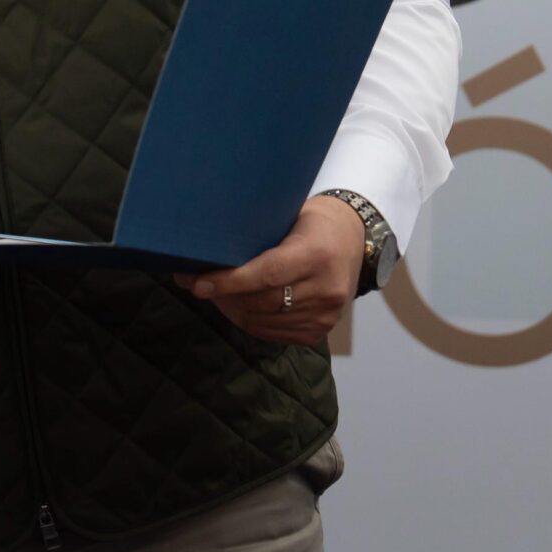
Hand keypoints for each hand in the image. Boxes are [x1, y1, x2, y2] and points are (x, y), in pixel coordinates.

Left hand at [175, 195, 364, 345]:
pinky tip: (238, 308)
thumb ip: (254, 238)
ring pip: (266, 321)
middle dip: (225, 296)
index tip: (197, 284)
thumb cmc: (310, 222)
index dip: (229, 282)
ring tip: (216, 295)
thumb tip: (205, 253)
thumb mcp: (286, 217)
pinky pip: (276, 334)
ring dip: (234, 311)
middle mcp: (327, 287)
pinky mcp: (323, 329)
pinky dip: (251, 322)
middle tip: (198, 285)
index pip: (267, 275)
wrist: (353, 238)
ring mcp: (327, 313)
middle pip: (263, 301)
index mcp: (316, 254)